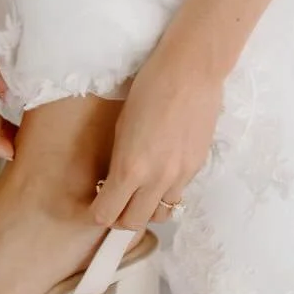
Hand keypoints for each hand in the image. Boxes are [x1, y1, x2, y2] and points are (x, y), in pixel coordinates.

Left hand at [92, 39, 222, 231]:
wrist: (191, 71)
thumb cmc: (149, 87)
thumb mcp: (122, 125)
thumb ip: (120, 159)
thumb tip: (118, 180)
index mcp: (130, 168)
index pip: (107, 214)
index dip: (98, 213)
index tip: (96, 204)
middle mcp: (156, 180)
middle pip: (134, 223)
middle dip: (120, 218)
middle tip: (116, 202)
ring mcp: (180, 176)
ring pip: (161, 214)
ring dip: (147, 209)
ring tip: (142, 191)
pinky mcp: (197, 168)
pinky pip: (178, 193)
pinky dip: (167, 191)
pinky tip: (163, 170)